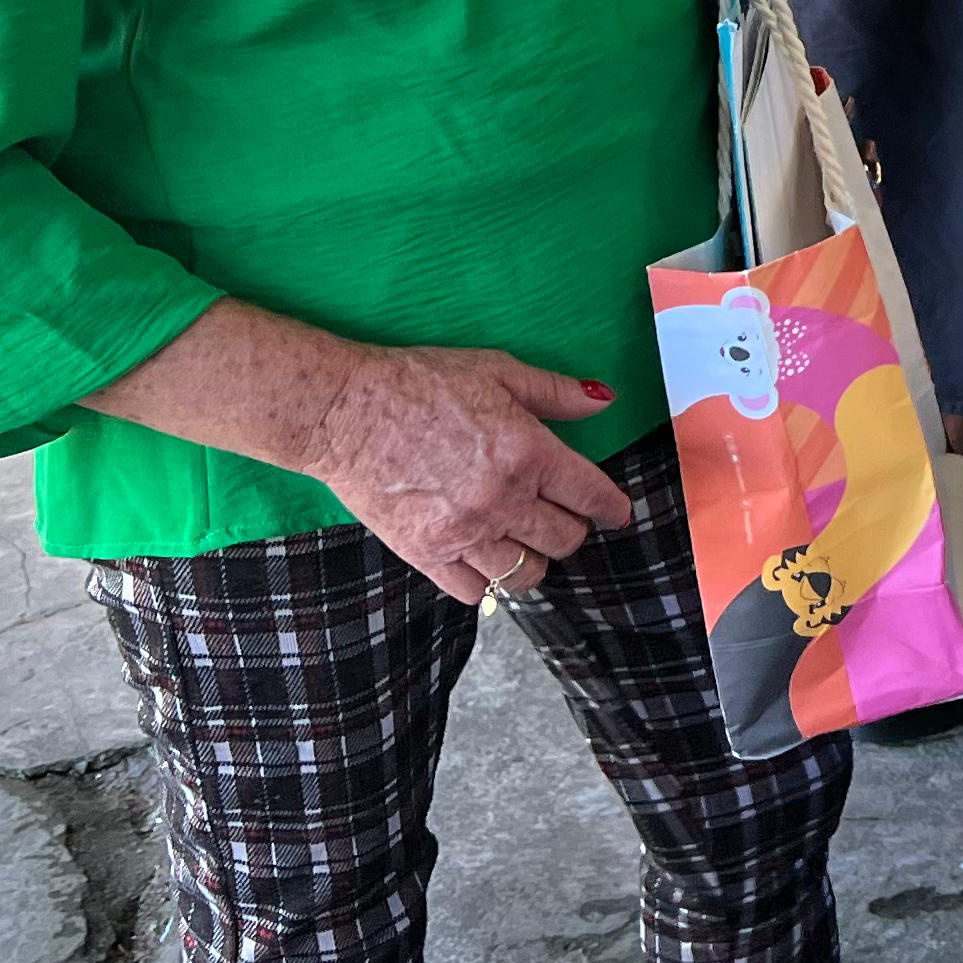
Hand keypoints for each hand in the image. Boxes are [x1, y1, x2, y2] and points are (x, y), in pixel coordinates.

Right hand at [306, 346, 638, 603]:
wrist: (345, 411)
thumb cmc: (420, 383)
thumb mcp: (497, 370)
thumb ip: (556, 392)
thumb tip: (605, 401)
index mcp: (528, 452)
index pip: (590, 495)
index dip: (611, 507)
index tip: (617, 514)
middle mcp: (503, 499)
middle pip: (564, 539)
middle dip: (572, 529)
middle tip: (561, 516)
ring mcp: (464, 533)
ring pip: (526, 573)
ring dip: (534, 559)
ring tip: (525, 540)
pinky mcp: (426, 555)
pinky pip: (475, 591)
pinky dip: (487, 581)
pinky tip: (485, 558)